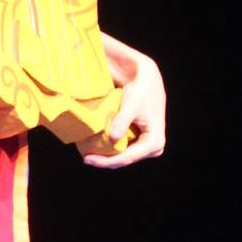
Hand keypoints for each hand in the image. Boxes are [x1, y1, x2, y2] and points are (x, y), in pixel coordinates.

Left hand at [83, 34, 166, 168]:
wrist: (148, 80)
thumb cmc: (141, 90)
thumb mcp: (131, 105)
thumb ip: (122, 121)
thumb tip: (113, 139)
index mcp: (154, 142)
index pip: (128, 157)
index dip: (106, 161)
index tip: (87, 159)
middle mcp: (154, 147)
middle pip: (125, 160)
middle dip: (105, 161)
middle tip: (86, 159)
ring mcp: (147, 146)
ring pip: (124, 157)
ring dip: (107, 157)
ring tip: (89, 155)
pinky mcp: (141, 141)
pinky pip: (125, 150)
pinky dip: (111, 149)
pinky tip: (97, 147)